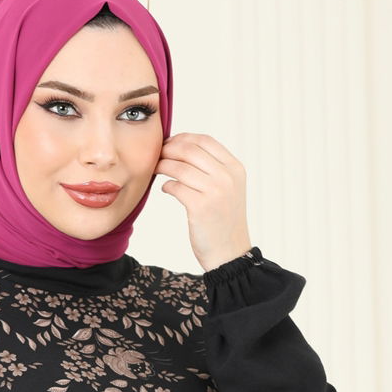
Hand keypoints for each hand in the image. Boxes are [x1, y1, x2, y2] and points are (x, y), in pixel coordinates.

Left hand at [154, 132, 252, 271]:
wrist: (229, 253)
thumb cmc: (223, 221)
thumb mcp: (227, 189)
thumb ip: (212, 168)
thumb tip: (182, 147)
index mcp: (235, 168)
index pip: (205, 140)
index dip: (183, 138)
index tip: (170, 144)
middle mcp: (227, 176)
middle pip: (190, 150)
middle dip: (169, 149)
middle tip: (158, 155)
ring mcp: (215, 191)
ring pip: (180, 167)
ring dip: (163, 166)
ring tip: (156, 170)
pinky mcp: (200, 207)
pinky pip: (175, 187)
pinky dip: (166, 186)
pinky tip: (166, 189)